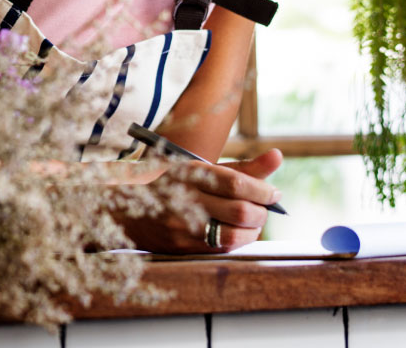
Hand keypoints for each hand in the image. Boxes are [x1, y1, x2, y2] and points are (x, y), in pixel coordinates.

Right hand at [113, 149, 282, 253]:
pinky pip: (221, 249)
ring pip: (234, 235)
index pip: (235, 181)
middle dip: (261, 211)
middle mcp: (186, 197)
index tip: (274, 193)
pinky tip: (237, 232)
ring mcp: (183, 226)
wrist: (127, 208)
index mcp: (190, 171)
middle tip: (265, 207)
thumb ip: (242, 167)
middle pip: (239, 210)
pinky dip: (238, 241)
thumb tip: (279, 156)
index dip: (262, 189)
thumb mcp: (202, 168)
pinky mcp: (183, 247)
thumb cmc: (174, 183)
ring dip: (253, 230)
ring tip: (253, 221)